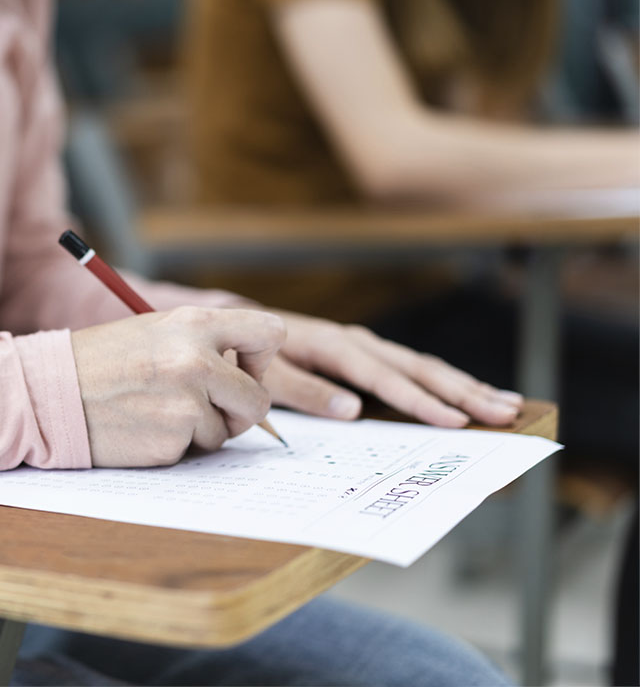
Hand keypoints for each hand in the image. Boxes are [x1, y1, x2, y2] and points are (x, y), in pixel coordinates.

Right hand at [71, 307, 285, 466]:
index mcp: (196, 324)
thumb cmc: (102, 361)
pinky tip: (142, 427)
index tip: (241, 367)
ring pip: (225, 431)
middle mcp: (197, 361)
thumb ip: (204, 344)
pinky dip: (173, 446)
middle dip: (239, 410)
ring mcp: (186, 404)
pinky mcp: (172, 441)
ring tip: (156, 411)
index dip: (262, 357)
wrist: (48, 391)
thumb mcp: (156, 330)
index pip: (270, 333)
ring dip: (200, 430)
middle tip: (209, 407)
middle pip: (259, 398)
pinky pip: (193, 450)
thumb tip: (249, 372)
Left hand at [264, 311, 522, 426]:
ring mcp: (367, 346)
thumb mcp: (268, 375)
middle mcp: (358, 342)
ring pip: (425, 366)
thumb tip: (353, 411)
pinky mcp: (369, 354)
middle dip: (464, 392)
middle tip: (506, 413)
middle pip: (419, 368)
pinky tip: (476, 393)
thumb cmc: (251, 357)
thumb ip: (306, 391)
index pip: (386, 378)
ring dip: (466, 385)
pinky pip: (414, 368)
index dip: (421, 401)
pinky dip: (447, 381)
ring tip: (509, 404)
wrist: (239, 327)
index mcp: (335, 347)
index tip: (456, 422)